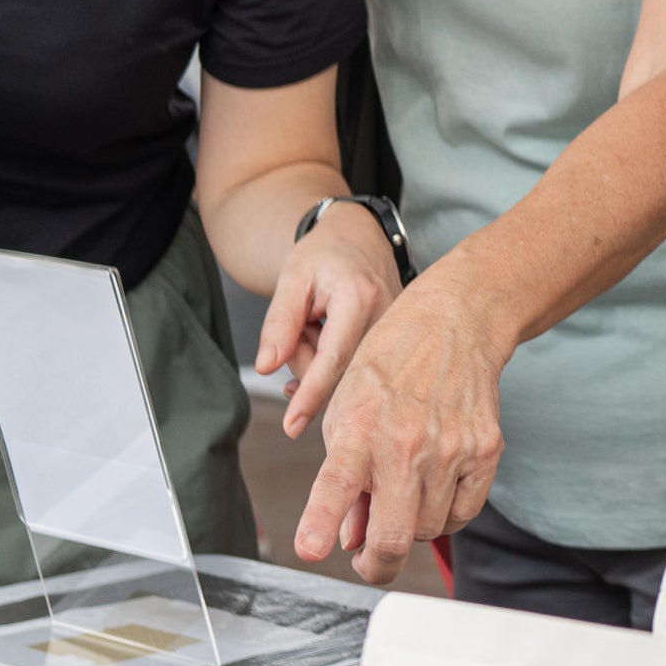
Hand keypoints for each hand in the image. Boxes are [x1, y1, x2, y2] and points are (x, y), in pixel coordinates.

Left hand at [252, 204, 401, 437]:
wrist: (358, 239)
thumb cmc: (324, 255)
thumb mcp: (292, 280)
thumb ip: (279, 324)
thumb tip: (267, 367)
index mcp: (360, 298)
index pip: (332, 359)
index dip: (311, 395)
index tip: (292, 426)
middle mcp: (388, 318)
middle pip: (338, 372)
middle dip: (306, 359)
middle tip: (304, 324)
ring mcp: (398, 333)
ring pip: (347, 374)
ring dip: (321, 357)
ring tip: (321, 322)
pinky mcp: (398, 343)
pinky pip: (359, 369)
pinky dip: (335, 360)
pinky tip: (329, 337)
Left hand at [296, 264, 508, 584]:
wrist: (454, 325)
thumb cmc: (390, 368)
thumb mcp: (346, 413)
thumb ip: (345, 480)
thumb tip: (351, 539)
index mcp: (359, 428)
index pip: (336, 485)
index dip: (321, 523)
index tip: (312, 551)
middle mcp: (405, 441)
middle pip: (394, 537)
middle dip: (376, 566)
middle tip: (369, 564)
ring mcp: (451, 449)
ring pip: (429, 530)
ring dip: (412, 527)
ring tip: (404, 494)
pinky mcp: (486, 450)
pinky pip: (464, 514)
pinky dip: (446, 514)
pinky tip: (434, 488)